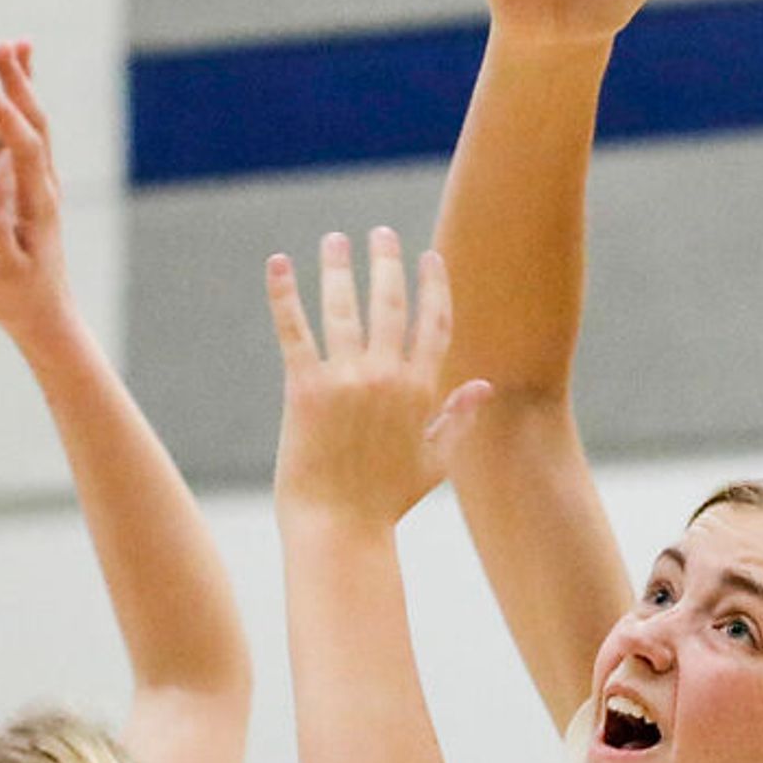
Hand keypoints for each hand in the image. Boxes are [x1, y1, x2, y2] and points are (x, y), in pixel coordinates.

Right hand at [0, 39, 74, 342]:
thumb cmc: (21, 299)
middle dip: (18, 83)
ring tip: (9, 47)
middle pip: (33, 124)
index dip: (5, 116)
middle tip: (5, 44)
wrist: (45, 319)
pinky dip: (8, 112)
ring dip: (19, 87)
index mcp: (37, 203)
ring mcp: (35, 186)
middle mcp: (41, 187)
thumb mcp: (3, 269)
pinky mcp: (23, 191)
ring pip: (29, 125)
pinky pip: (17, 140)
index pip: (24, 148)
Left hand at [268, 229, 488, 528]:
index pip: (434, 323)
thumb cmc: (387, 500)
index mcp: (421, 391)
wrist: (340, 528)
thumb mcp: (436, 461)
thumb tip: (484, 386)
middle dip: (388, 263)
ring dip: (340, 267)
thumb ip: (459, 418)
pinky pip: (295, 330)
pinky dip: (284, 294)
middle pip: (392, 305)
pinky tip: (278, 264)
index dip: (433, 286)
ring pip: (345, 308)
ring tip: (336, 239)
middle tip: (381, 233)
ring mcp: (347, 380)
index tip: (430, 257)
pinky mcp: (305, 389)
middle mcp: (388, 377)